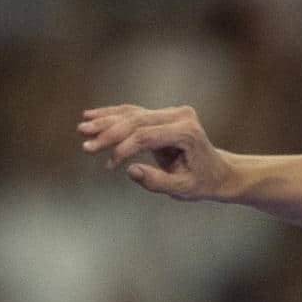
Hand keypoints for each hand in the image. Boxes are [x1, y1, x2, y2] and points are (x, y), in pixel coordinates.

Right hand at [79, 104, 240, 201]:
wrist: (218, 172)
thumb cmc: (203, 182)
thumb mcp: (184, 189)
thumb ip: (158, 182)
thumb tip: (130, 171)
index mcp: (187, 132)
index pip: (146, 136)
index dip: (124, 148)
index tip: (109, 164)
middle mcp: (180, 116)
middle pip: (136, 121)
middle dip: (109, 133)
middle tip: (86, 144)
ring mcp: (172, 112)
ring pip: (132, 114)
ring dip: (105, 121)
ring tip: (82, 129)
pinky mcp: (163, 114)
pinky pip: (134, 113)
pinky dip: (112, 115)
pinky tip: (91, 116)